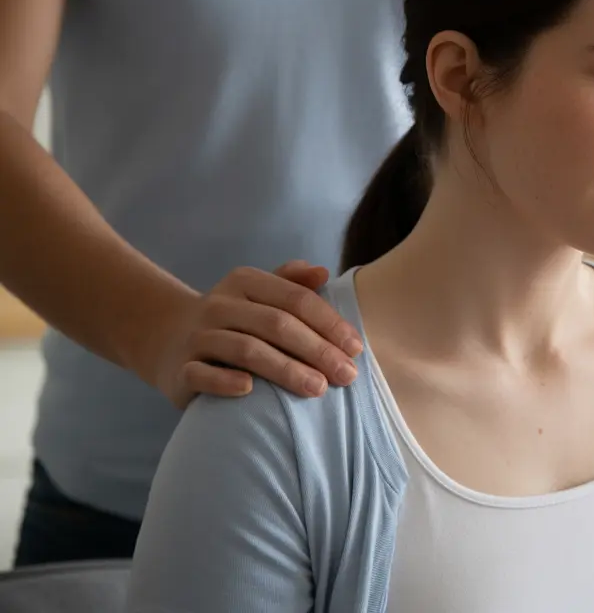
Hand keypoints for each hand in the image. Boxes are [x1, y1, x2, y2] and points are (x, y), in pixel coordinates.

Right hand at [152, 260, 362, 408]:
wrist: (167, 337)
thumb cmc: (233, 317)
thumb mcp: (259, 293)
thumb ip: (292, 283)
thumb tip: (323, 272)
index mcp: (245, 282)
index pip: (296, 299)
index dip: (329, 323)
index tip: (356, 348)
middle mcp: (220, 305)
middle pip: (277, 325)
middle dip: (317, 350)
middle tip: (347, 375)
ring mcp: (198, 336)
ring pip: (246, 350)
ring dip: (286, 369)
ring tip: (318, 388)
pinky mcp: (180, 368)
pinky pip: (202, 374)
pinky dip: (225, 381)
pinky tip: (250, 389)